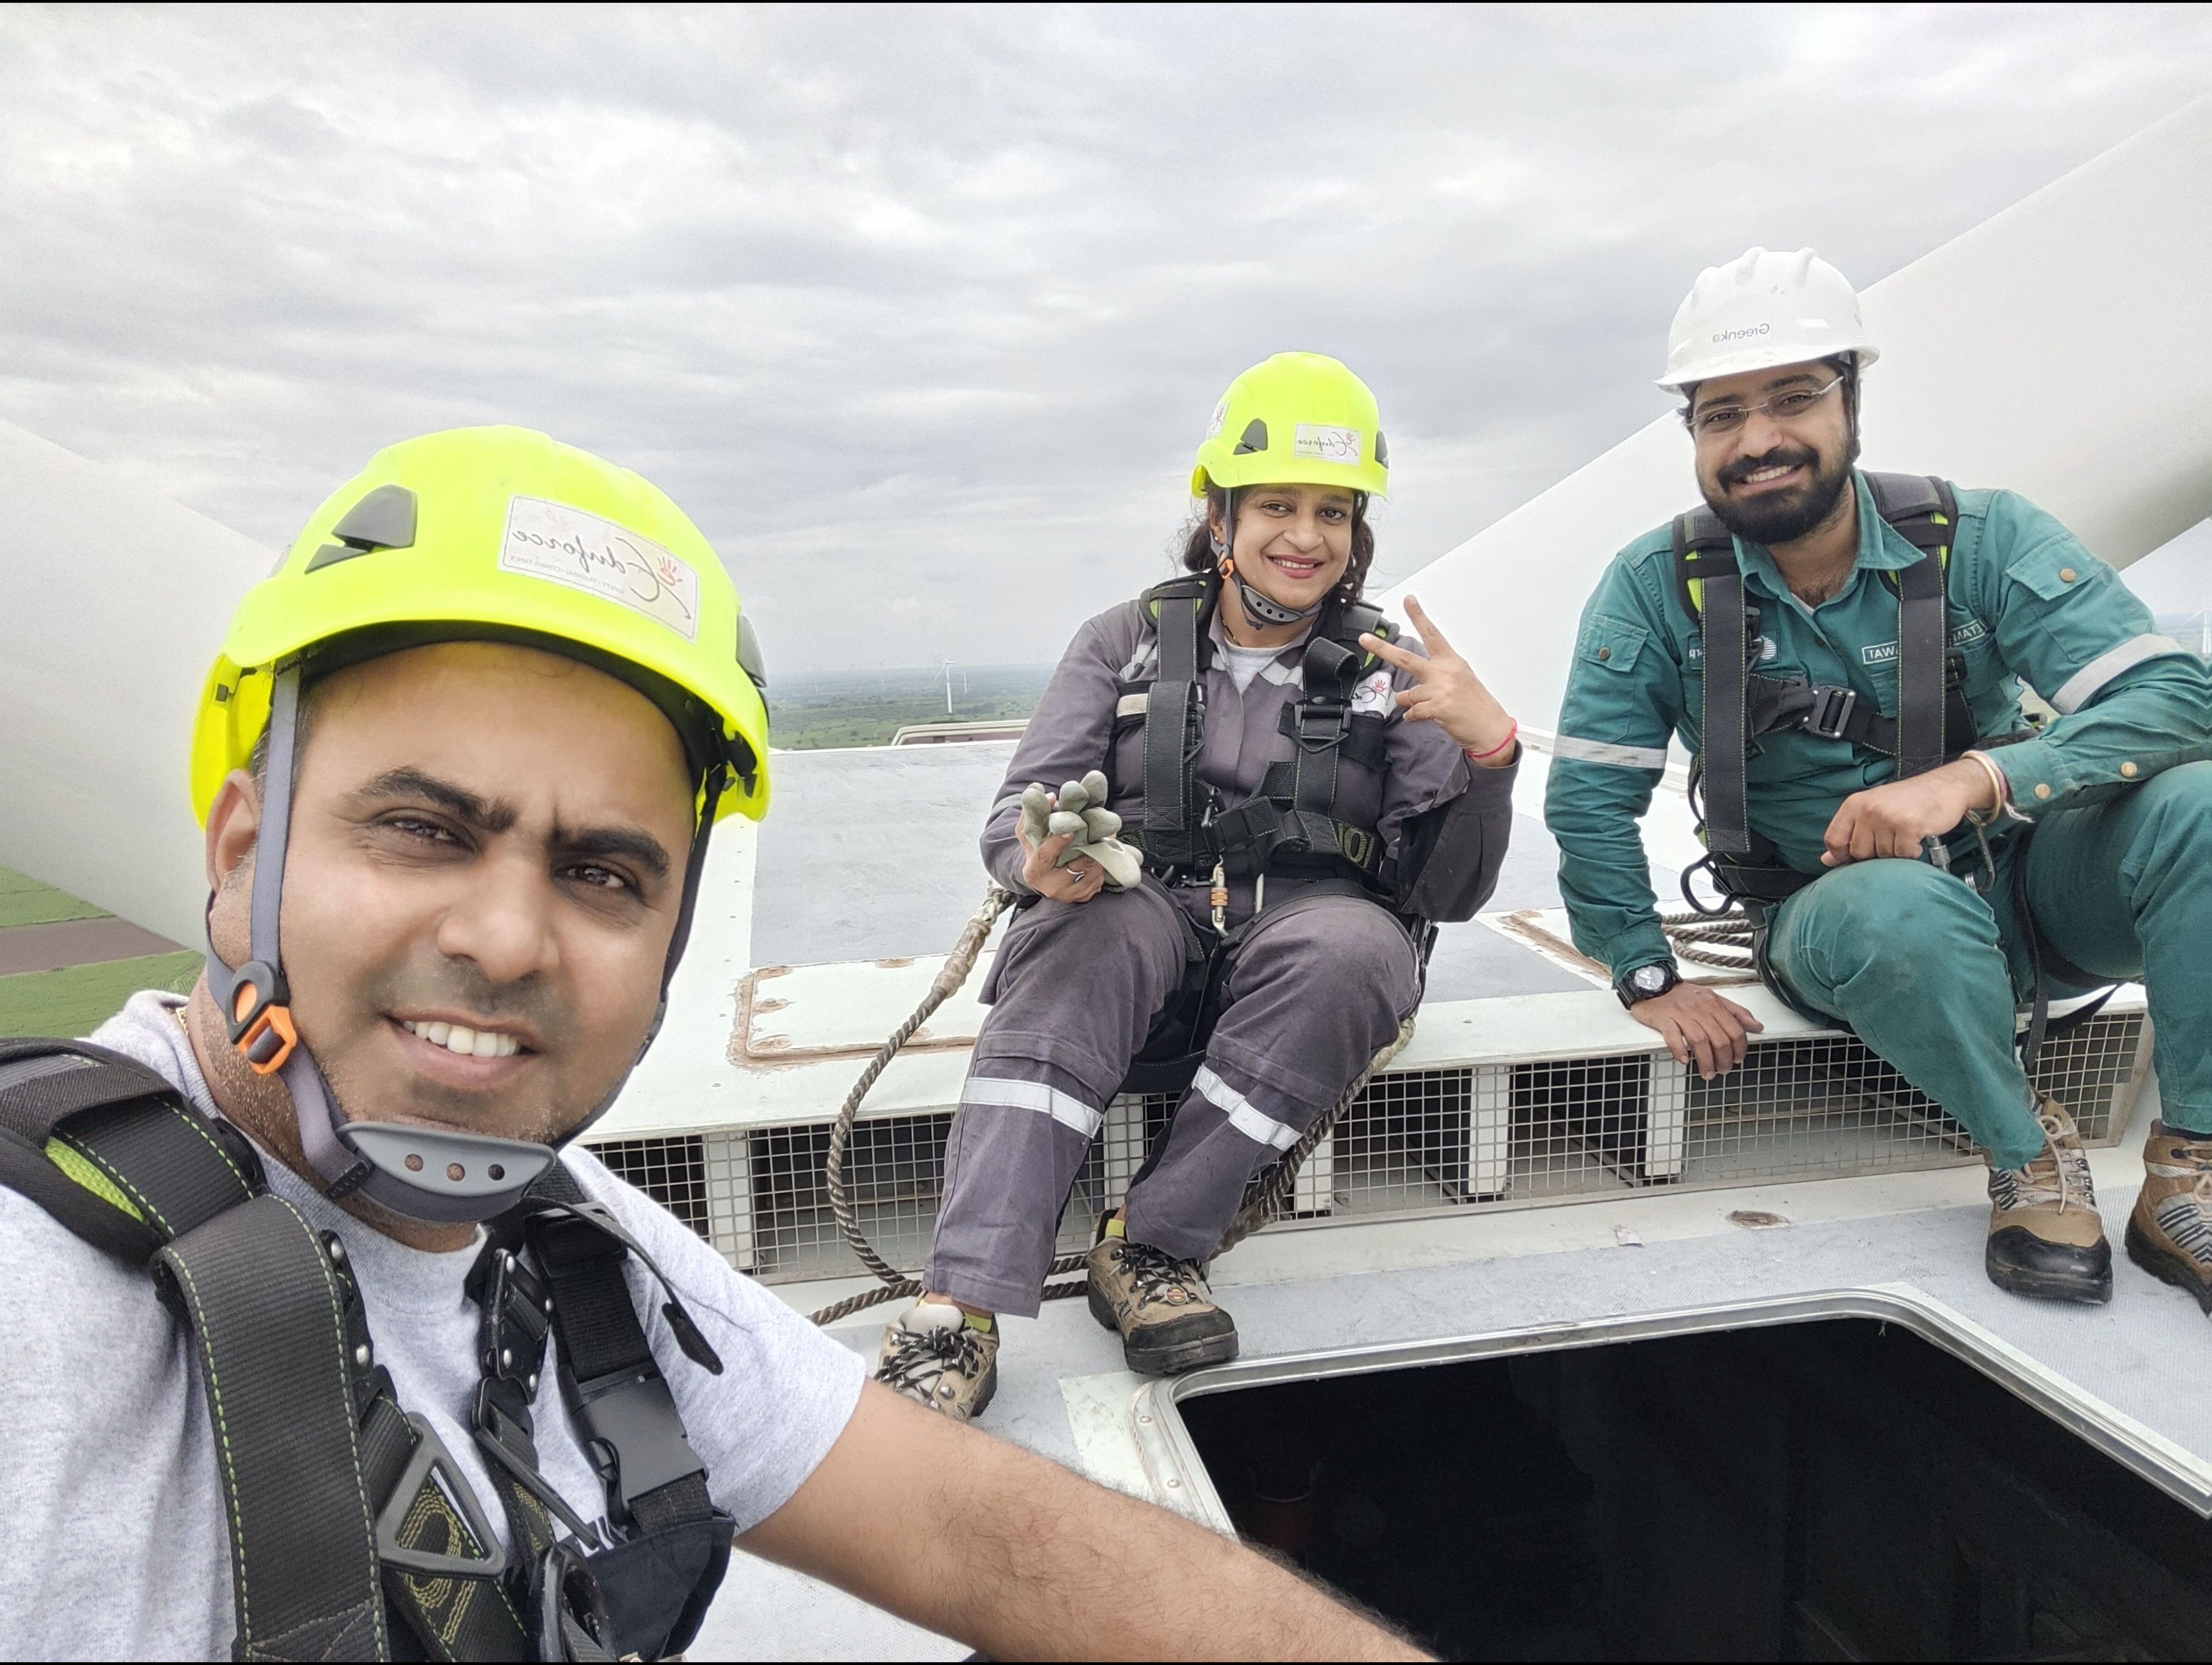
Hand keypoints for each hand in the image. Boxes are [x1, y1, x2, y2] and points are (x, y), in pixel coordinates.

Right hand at [1020, 795, 1106, 903]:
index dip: (1059, 842)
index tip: (1072, 830)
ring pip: (1094, 874)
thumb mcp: (1029, 836)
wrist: (1041, 880)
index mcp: (1034, 869)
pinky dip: (1102, 870)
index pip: (1046, 855)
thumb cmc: (1035, 853)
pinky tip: (1100, 861)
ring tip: (1104, 845)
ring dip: (1101, 858)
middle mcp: (1050, 886)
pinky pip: (1099, 882)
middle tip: (1104, 835)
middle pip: (1079, 865)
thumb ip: (1034, 815)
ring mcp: (1067, 895)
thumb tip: (1049, 796)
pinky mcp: (1081, 899)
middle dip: (1093, 850)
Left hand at [1358, 595, 1515, 763]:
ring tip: (1430, 706)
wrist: (1491, 729)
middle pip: (1406, 658)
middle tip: (1365, 639)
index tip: (1408, 601)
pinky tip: (1428, 717)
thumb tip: (1406, 692)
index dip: (1419, 616)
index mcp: (1451, 661)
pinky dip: (1413, 716)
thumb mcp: (1459, 681)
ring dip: (1412, 702)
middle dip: (1382, 649)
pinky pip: (1412, 712)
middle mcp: (1445, 672)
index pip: (1432, 634)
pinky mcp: (1437, 708)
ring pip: (1408, 694)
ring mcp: (1441, 689)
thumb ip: (1432, 679)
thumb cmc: (1476, 705)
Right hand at [1625, 983, 1764, 1080]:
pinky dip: (1679, 1050)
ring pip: (1699, 1040)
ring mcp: (1681, 1013)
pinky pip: (1672, 1036)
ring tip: (1707, 1072)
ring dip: (1705, 1061)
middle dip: (1724, 1059)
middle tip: (1722, 1070)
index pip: (1735, 1030)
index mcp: (1714, 1004)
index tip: (1737, 1059)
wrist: (1653, 983)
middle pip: (1719, 1039)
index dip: (1739, 1048)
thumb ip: (1736, 1013)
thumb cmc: (1683, 995)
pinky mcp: (1663, 1018)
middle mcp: (1700, 1008)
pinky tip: (1683, 1060)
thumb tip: (1757, 1026)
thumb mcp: (1714, 998)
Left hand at [1820, 758, 1997, 866]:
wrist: (1945, 786)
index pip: (1833, 839)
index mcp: (1854, 804)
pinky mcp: (1908, 826)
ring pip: (1882, 856)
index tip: (1855, 857)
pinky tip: (1916, 839)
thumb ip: (1849, 833)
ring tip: (1905, 836)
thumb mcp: (1873, 810)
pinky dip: (1912, 852)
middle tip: (1891, 840)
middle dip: (1875, 854)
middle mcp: (1868, 809)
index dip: (1841, 854)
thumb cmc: (1908, 801)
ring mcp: (1887, 817)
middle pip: (1858, 852)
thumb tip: (1826, 860)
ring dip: (1895, 852)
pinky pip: (1903, 855)